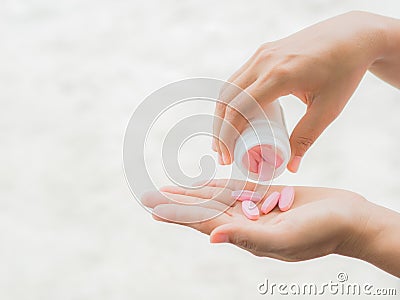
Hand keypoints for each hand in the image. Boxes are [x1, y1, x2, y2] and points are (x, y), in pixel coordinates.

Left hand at [141, 180, 371, 261]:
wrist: (349, 220)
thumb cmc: (321, 232)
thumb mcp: (285, 238)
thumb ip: (248, 237)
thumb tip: (213, 238)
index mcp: (245, 235)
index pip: (203, 222)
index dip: (177, 214)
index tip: (152, 206)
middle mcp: (246, 223)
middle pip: (203, 210)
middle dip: (177, 203)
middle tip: (151, 194)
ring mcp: (256, 210)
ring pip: (217, 199)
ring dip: (194, 194)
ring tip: (172, 188)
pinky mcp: (267, 197)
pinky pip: (237, 191)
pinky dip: (219, 186)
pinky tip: (204, 183)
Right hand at [213, 11, 396, 171]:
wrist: (352, 36)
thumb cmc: (344, 71)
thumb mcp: (328, 109)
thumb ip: (306, 137)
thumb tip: (292, 167)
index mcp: (279, 75)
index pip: (240, 108)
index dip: (228, 135)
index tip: (229, 157)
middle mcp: (264, 61)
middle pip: (227, 99)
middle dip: (220, 129)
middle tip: (223, 154)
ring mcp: (261, 54)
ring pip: (229, 87)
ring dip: (223, 114)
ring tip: (225, 139)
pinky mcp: (263, 52)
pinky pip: (238, 78)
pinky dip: (232, 99)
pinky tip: (236, 115)